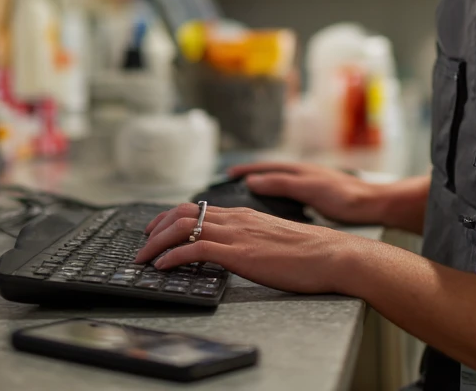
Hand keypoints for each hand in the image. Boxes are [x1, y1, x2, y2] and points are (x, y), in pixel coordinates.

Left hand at [135, 203, 361, 294]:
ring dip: (156, 242)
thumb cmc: (310, 254)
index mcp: (244, 214)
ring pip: (183, 226)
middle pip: (183, 211)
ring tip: (144, 258)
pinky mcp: (239, 252)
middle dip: (156, 226)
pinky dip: (172, 256)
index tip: (157, 230)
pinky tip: (163, 267)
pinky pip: (195, 248)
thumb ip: (252, 240)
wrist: (332, 255)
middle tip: (143, 243)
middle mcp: (236, 218)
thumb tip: (238, 252)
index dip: (171, 217)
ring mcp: (237, 233)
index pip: (197, 208)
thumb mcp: (273, 240)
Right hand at [223, 161, 386, 224]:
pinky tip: (276, 215)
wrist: (372, 206)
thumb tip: (252, 180)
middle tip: (233, 187)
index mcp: (297, 170)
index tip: (228, 174)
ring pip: (279, 188)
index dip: (245, 170)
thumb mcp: (309, 189)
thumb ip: (281, 184)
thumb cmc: (345, 196)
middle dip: (250, 179)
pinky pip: (290, 199)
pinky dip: (278, 203)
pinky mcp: (316, 201)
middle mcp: (301, 176)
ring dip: (263, 191)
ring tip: (248, 202)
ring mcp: (309, 187)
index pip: (264, 167)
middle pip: (269, 176)